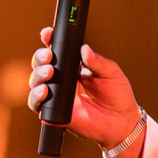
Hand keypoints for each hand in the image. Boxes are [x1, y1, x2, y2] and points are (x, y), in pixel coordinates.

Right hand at [28, 27, 141, 149]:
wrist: (122, 123)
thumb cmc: (118, 97)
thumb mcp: (112, 73)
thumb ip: (98, 61)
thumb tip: (84, 49)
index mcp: (74, 66)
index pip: (58, 50)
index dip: (50, 40)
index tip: (48, 34)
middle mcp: (62, 79)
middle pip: (41, 64)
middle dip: (40, 57)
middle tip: (49, 56)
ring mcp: (57, 95)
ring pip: (36, 81)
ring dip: (37, 75)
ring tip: (49, 72)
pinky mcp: (54, 112)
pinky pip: (37, 104)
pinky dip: (35, 97)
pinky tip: (44, 91)